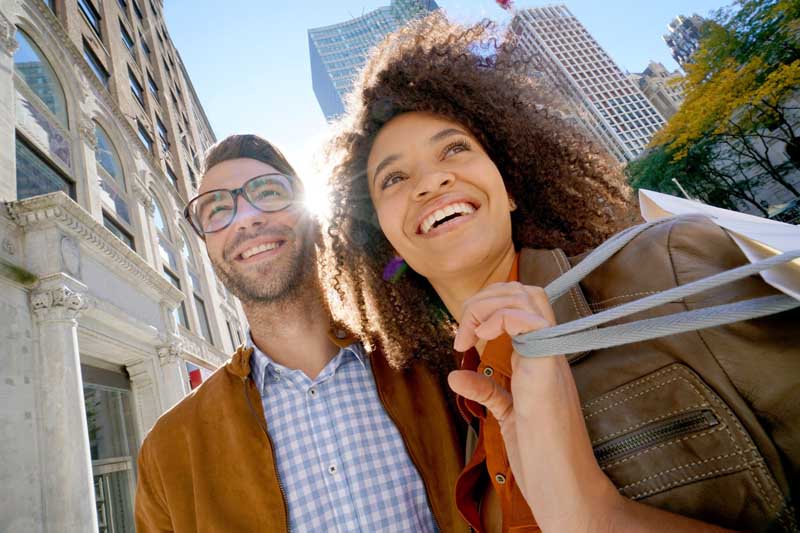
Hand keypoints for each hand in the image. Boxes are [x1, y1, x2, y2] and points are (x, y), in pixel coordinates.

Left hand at [449, 282, 617, 530]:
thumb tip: (456, 374)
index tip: (463, 338)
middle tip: (463, 331)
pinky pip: (533, 323)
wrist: (565, 488)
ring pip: (529, 297)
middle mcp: (549, 351)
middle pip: (526, 291)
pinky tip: (484, 338)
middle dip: (486, 297)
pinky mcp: (548, 373)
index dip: (488, 306)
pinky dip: (502, 318)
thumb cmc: (541, 455)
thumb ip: (486, 391)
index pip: (523, 304)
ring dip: (488, 305)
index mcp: (540, 358)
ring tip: (470, 335)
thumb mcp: (507, 415)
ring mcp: (551, 359)